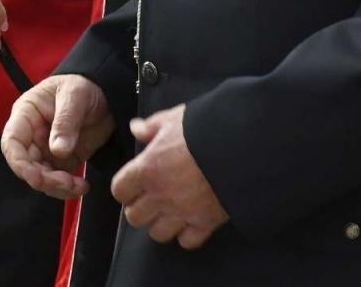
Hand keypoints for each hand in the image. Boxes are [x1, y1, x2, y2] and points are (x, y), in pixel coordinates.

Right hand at [1, 74, 114, 199]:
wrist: (105, 93)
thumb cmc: (83, 86)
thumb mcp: (75, 95)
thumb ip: (66, 121)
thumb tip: (58, 150)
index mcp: (26, 115)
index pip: (12, 142)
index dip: (20, 163)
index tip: (37, 177)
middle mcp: (32, 135)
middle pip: (26, 165)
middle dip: (44, 179)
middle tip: (66, 183)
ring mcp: (45, 150)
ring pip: (41, 177)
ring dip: (56, 187)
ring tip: (79, 186)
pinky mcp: (61, 161)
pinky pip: (57, 180)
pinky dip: (67, 188)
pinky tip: (82, 186)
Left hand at [112, 104, 226, 249]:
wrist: (241, 145)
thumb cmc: (205, 129)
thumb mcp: (175, 118)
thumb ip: (152, 126)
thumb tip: (136, 128)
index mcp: (147, 169)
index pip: (120, 190)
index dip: (126, 187)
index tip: (135, 182)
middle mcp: (160, 195)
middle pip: (134, 217)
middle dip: (141, 207)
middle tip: (152, 197)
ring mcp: (182, 212)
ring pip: (157, 233)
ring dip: (161, 223)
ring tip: (171, 210)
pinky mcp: (205, 223)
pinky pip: (187, 241)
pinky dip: (188, 234)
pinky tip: (192, 219)